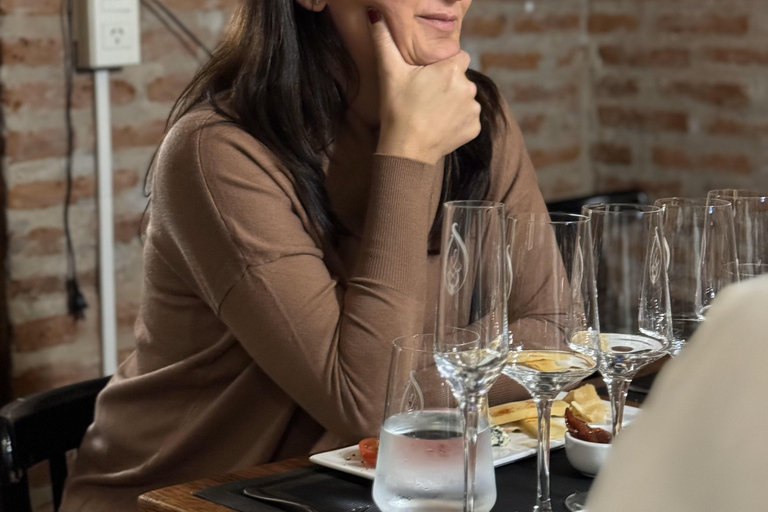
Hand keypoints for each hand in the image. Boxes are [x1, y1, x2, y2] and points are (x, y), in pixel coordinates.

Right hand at [369, 11, 481, 164]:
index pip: (458, 56)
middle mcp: (468, 86)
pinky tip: (439, 125)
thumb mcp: (389, 72)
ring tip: (431, 113)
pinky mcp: (474, 128)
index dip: (443, 65)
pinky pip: (468, 119)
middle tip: (425, 97)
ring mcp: (473, 109)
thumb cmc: (397, 109)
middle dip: (447, 85)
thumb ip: (384, 41)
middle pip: (461, 78)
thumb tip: (375, 15)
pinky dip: (457, 121)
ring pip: (465, 98)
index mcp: (452, 69)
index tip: (428, 78)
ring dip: (453, 103)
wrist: (405, 150)